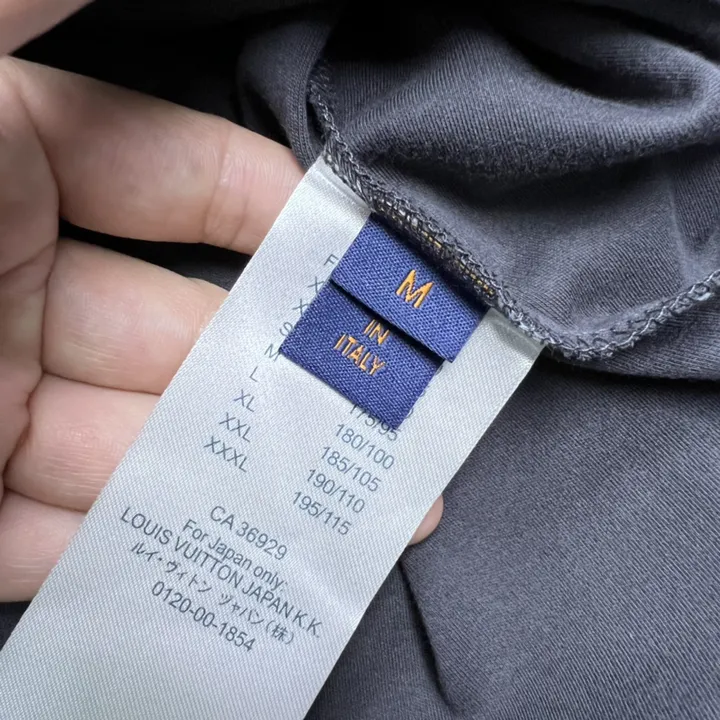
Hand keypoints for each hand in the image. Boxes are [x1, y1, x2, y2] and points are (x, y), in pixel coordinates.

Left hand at [0, 2, 442, 601]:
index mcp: (15, 168)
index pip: (181, 183)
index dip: (279, 219)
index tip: (369, 266)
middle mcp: (8, 290)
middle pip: (183, 336)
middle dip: (291, 377)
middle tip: (393, 421)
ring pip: (139, 451)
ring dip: (240, 487)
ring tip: (348, 518)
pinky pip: (60, 542)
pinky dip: (140, 558)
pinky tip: (227, 571)